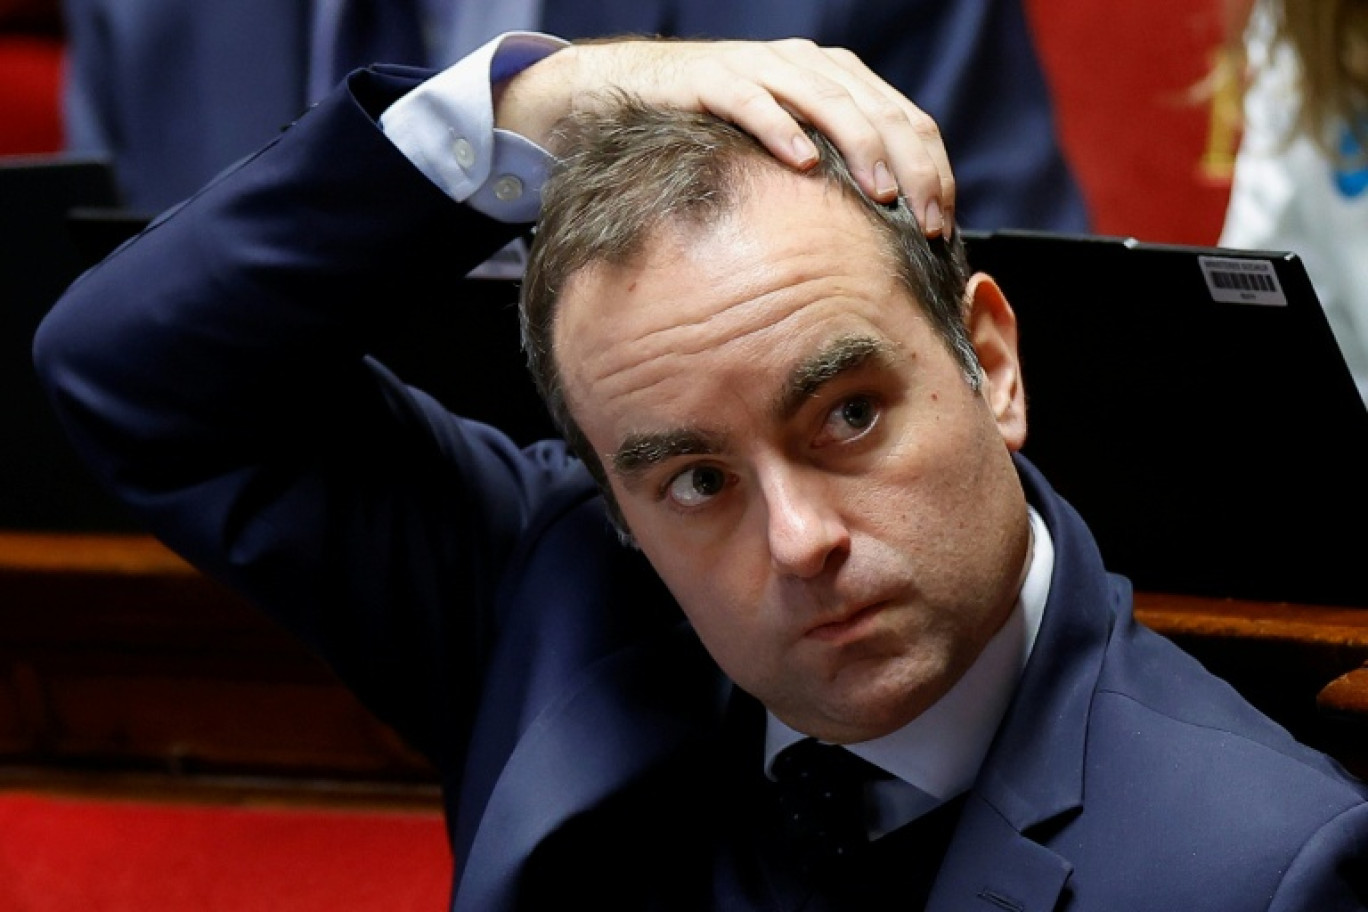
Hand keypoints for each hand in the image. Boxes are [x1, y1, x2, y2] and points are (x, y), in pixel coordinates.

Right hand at [495, 38, 953, 236]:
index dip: (933, 170)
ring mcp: (760, 67)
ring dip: (861, 148)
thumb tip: (883, 238)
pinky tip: (803, 163)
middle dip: (911, 168)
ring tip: (881, 194)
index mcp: (838, 80)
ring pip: (829, 101)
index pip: (908, 119)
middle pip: (880, 111)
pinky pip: (754, 101)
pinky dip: (782, 129)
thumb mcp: (785, 151)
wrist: (628, 90)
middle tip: (925, 222)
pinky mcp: (712, 78)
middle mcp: (807, 66)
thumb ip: (830, 174)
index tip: (943, 226)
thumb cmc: (715, 136)